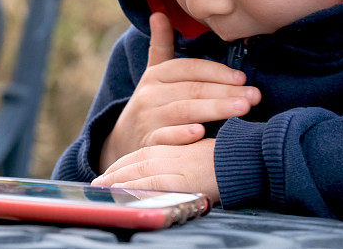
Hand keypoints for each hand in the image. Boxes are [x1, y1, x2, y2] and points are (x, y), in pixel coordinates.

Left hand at [92, 138, 219, 203]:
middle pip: (133, 164)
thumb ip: (187, 154)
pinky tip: (117, 195)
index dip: (123, 165)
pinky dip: (130, 190)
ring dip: (116, 183)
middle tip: (96, 184)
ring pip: (135, 175)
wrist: (245, 156)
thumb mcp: (203, 151)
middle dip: (113, 174)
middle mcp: (167, 154)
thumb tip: (182, 166)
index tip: (107, 174)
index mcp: (173, 146)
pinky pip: (146, 186)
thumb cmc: (230, 154)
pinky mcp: (175, 180)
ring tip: (101, 191)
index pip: (141, 155)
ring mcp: (169, 167)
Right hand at [98, 12, 259, 171]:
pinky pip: (164, 138)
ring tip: (243, 109)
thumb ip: (161, 45)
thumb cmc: (152, 105)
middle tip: (254, 96)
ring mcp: (148, 120)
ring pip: (184, 111)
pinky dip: (182, 136)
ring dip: (215, 110)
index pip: (189, 68)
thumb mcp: (154, 74)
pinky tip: (201, 134)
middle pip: (192, 90)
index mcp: (156, 75)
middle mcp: (150, 95)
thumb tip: (158, 13)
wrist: (123, 143)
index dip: (217, 72)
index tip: (243, 77)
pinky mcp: (147, 144)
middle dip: (226, 92)